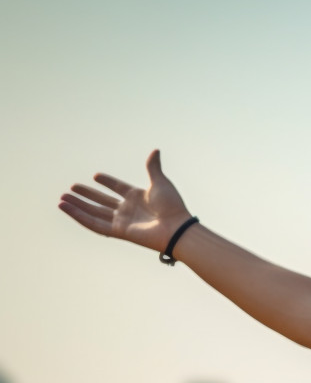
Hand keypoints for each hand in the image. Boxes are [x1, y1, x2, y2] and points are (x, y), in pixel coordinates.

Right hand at [58, 150, 192, 252]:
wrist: (176, 227)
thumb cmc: (172, 206)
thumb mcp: (160, 182)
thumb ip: (152, 167)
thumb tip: (155, 150)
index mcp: (138, 197)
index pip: (118, 188)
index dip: (108, 182)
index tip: (96, 175)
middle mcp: (128, 210)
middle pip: (102, 202)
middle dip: (87, 196)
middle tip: (71, 188)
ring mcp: (123, 221)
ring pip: (95, 213)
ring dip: (78, 206)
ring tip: (62, 198)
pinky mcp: (118, 232)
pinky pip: (95, 224)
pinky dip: (79, 216)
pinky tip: (66, 208)